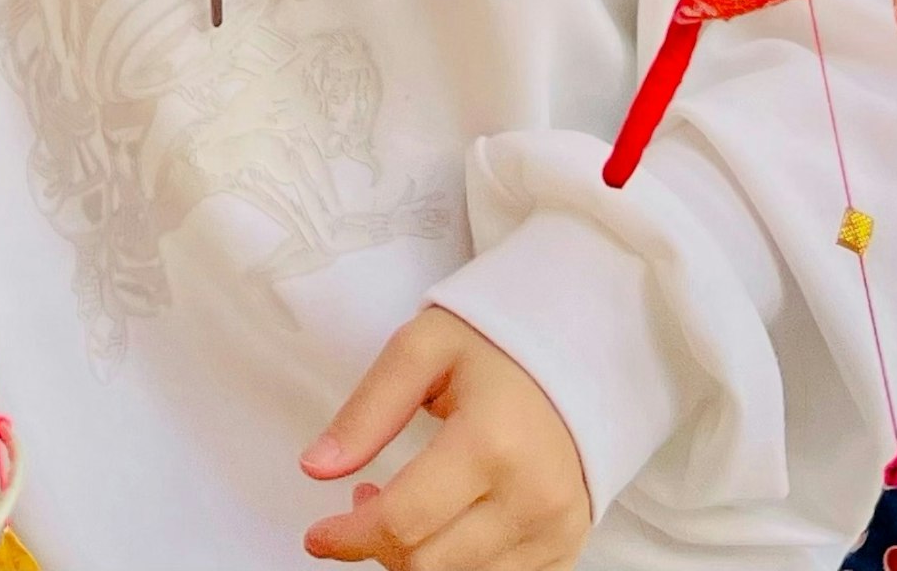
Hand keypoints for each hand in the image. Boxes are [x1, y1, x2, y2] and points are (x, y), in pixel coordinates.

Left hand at [300, 306, 592, 570]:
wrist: (581, 353)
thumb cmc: (498, 347)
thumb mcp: (422, 350)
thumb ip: (367, 411)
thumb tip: (316, 468)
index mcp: (491, 443)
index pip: (403, 521)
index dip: (348, 537)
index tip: (317, 536)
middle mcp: (531, 498)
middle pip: (429, 566)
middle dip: (379, 547)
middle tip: (363, 501)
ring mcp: (554, 530)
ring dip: (416, 559)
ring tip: (406, 507)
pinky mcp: (565, 549)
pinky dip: (457, 566)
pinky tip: (445, 524)